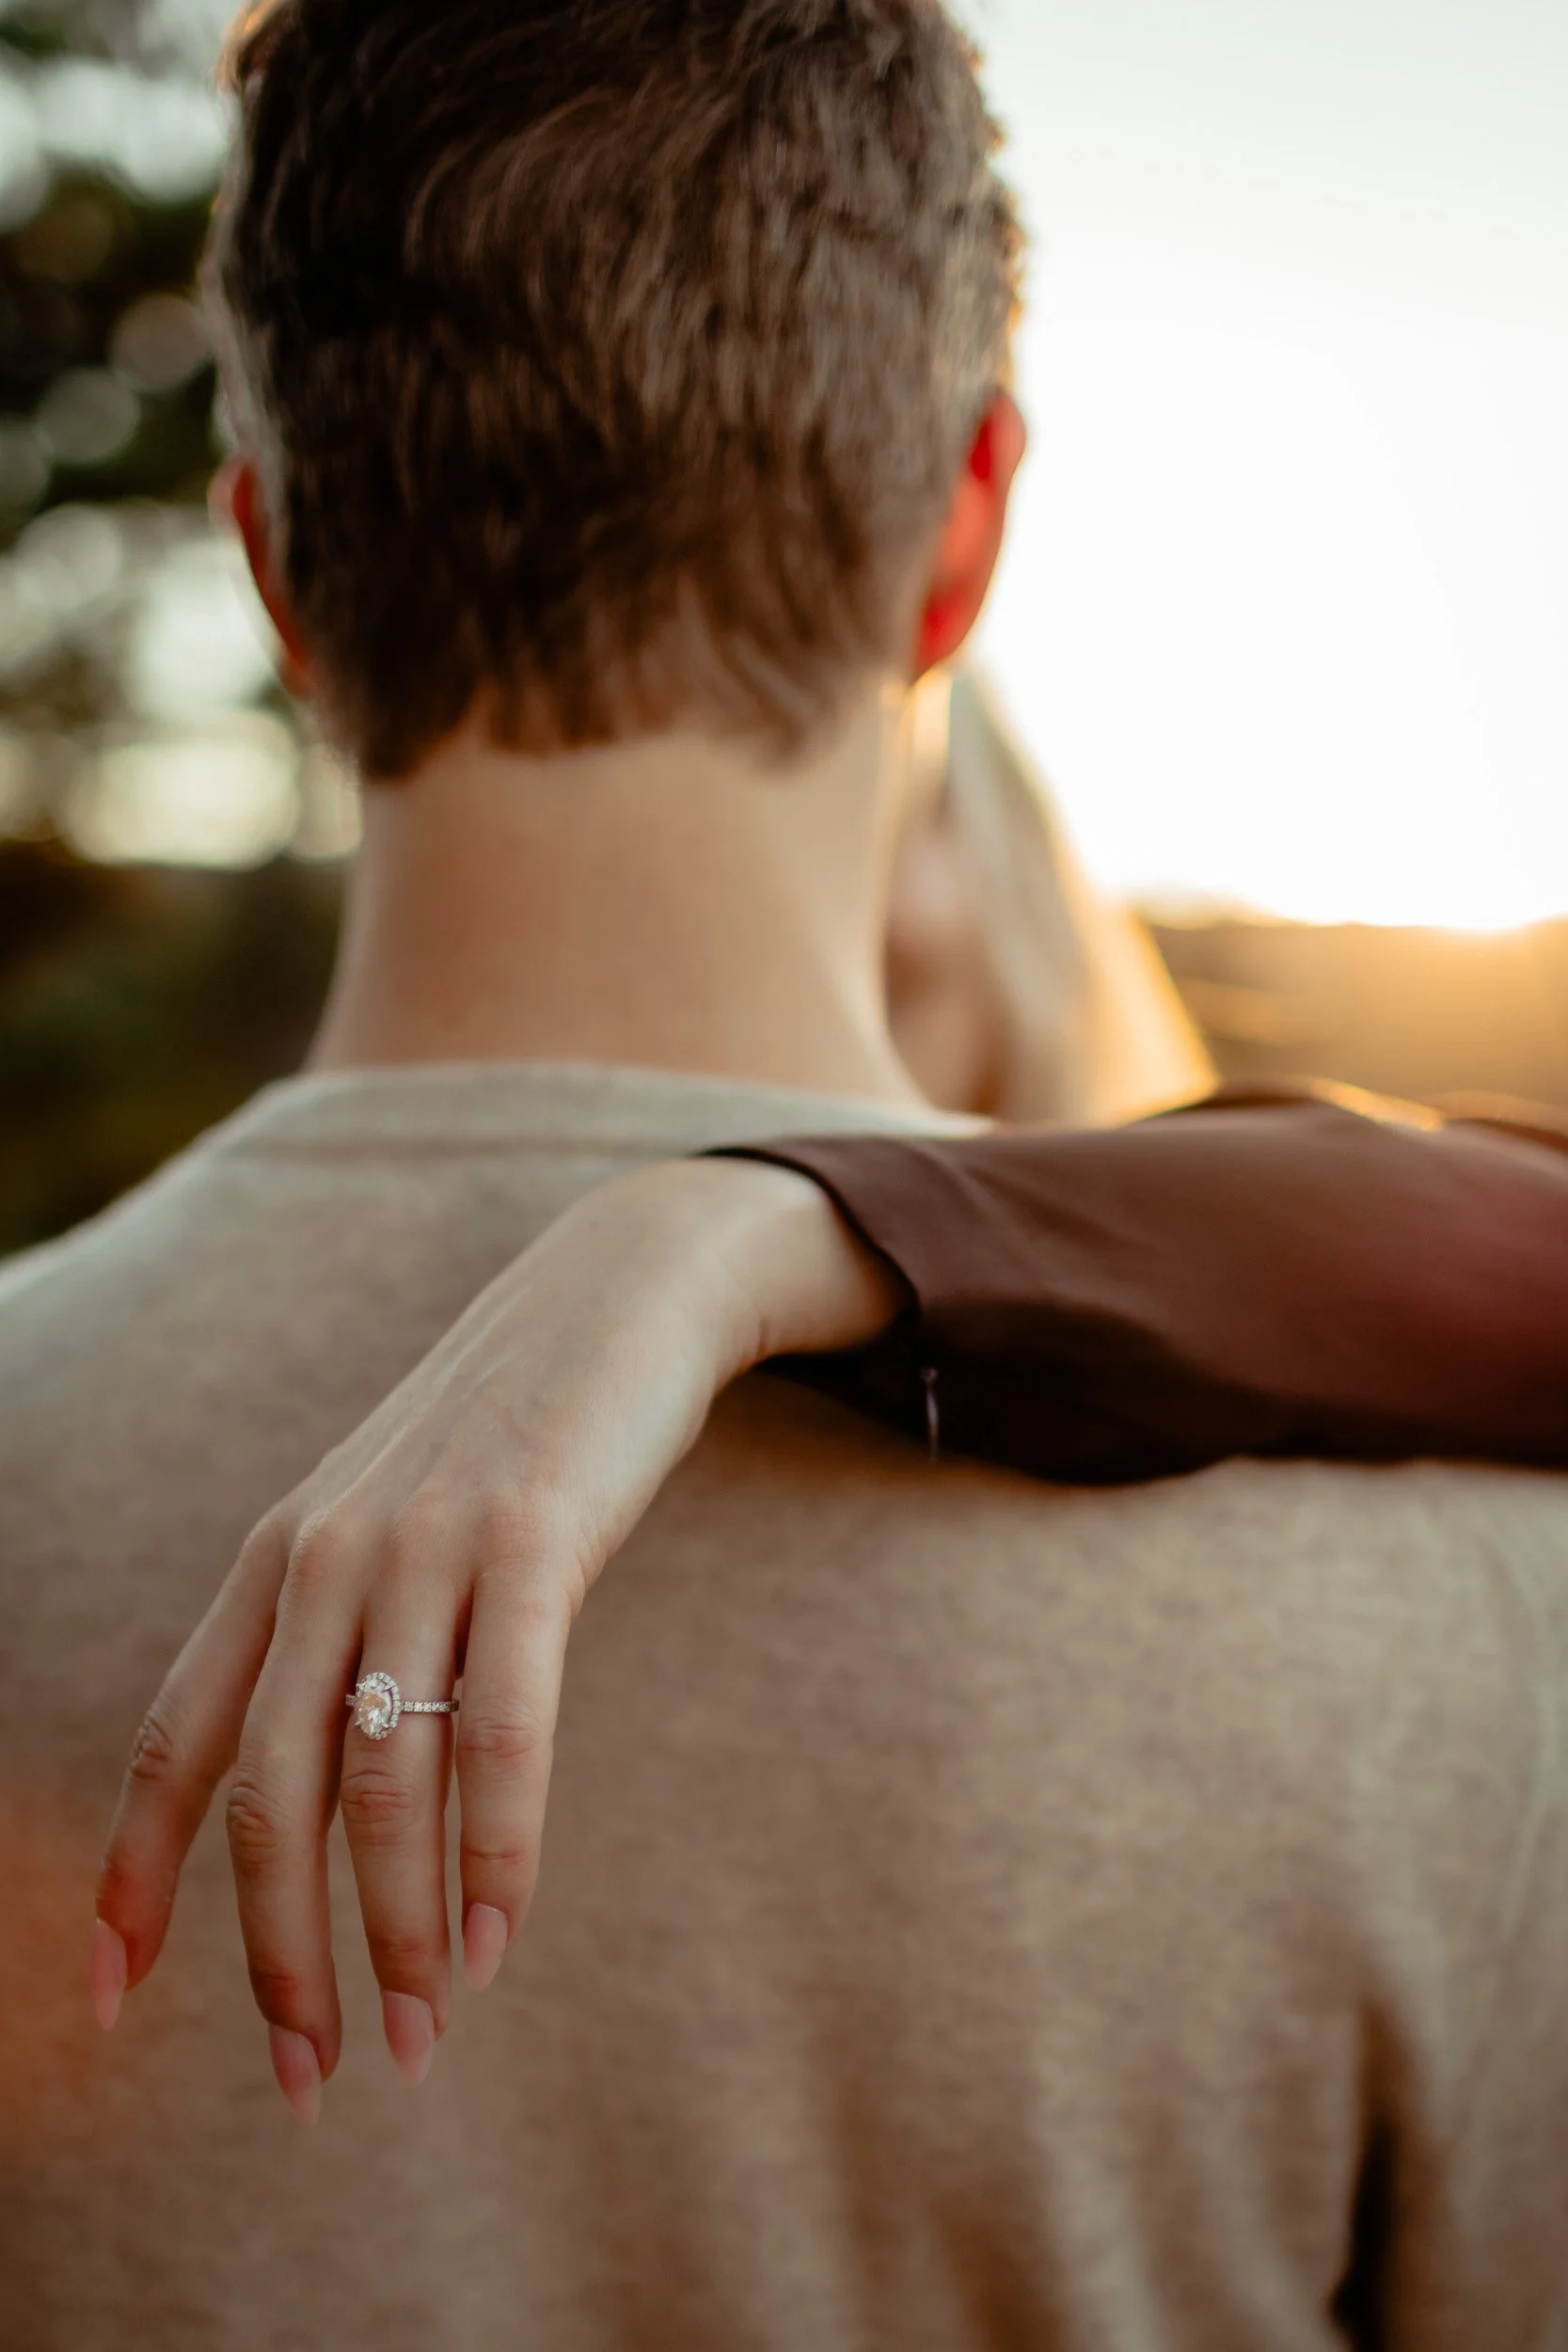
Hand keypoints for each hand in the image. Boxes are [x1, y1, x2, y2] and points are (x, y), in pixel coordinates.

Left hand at [92, 1156, 898, 2120]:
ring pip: (385, 1779)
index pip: (173, 1741)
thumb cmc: (507, 1435)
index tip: (111, 2003)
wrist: (614, 1292)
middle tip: (315, 2074)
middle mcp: (326, 1555)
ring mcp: (427, 1544)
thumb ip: (346, 1641)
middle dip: (280, 1955)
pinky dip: (496, 1853)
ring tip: (420, 2031)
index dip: (134, 1878)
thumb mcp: (392, 1528)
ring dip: (399, 1930)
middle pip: (271, 1794)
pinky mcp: (536, 1539)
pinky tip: (498, 1939)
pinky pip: (504, 1727)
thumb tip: (332, 1809)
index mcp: (278, 1560)